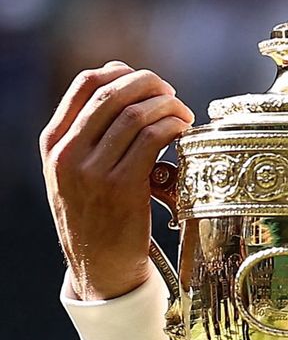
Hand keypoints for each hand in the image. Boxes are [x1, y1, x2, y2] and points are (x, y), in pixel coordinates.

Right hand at [40, 62, 194, 300]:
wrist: (99, 267)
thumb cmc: (96, 214)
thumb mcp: (76, 172)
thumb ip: (90, 134)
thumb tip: (123, 84)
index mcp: (54, 143)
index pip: (85, 84)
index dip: (122, 73)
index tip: (145, 82)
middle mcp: (68, 153)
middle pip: (114, 94)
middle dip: (151, 85)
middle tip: (171, 94)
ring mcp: (93, 170)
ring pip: (136, 114)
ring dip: (167, 106)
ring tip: (182, 114)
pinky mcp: (122, 187)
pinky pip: (153, 138)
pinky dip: (173, 126)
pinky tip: (183, 132)